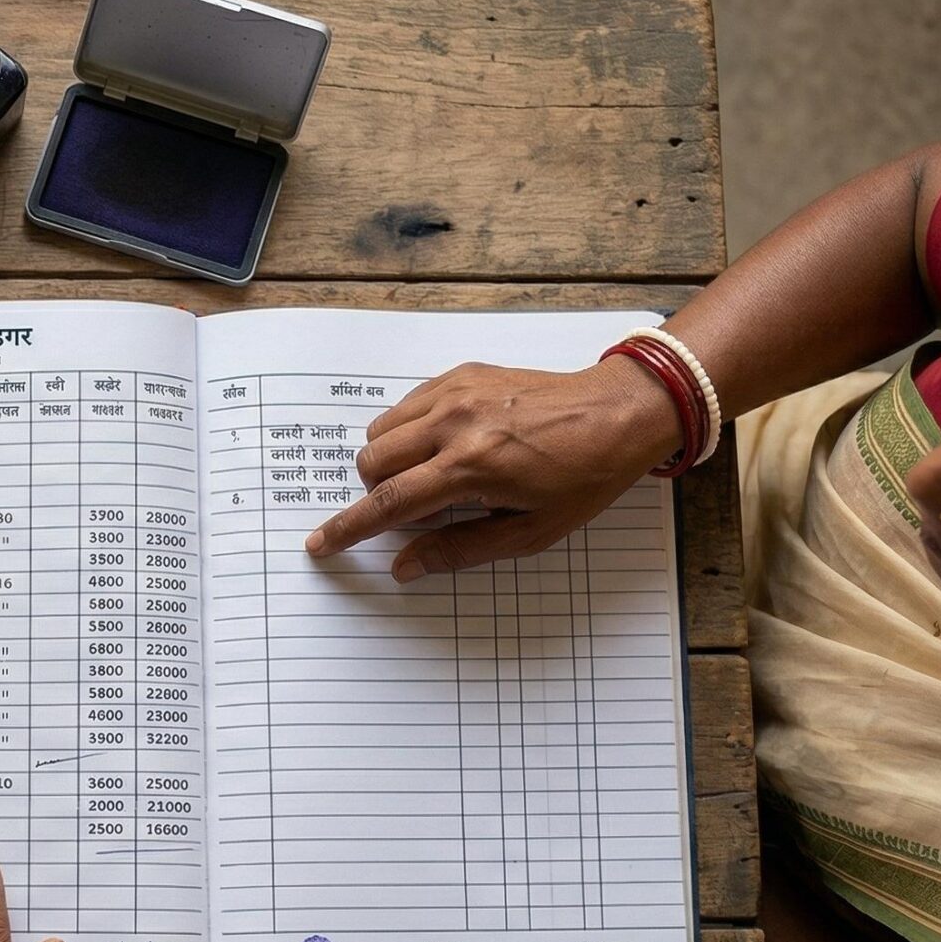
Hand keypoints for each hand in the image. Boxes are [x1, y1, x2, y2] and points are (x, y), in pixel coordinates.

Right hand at [307, 355, 683, 579]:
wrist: (619, 413)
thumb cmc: (584, 478)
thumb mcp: (529, 532)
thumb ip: (460, 549)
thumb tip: (404, 567)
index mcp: (472, 467)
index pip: (390, 503)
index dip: (349, 528)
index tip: (321, 543)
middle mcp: (455, 423)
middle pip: (372, 462)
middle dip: (379, 492)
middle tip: (417, 507)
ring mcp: (456, 393)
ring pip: (382, 431)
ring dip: (390, 460)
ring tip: (431, 474)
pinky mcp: (462, 374)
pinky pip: (406, 405)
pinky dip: (409, 430)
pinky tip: (443, 443)